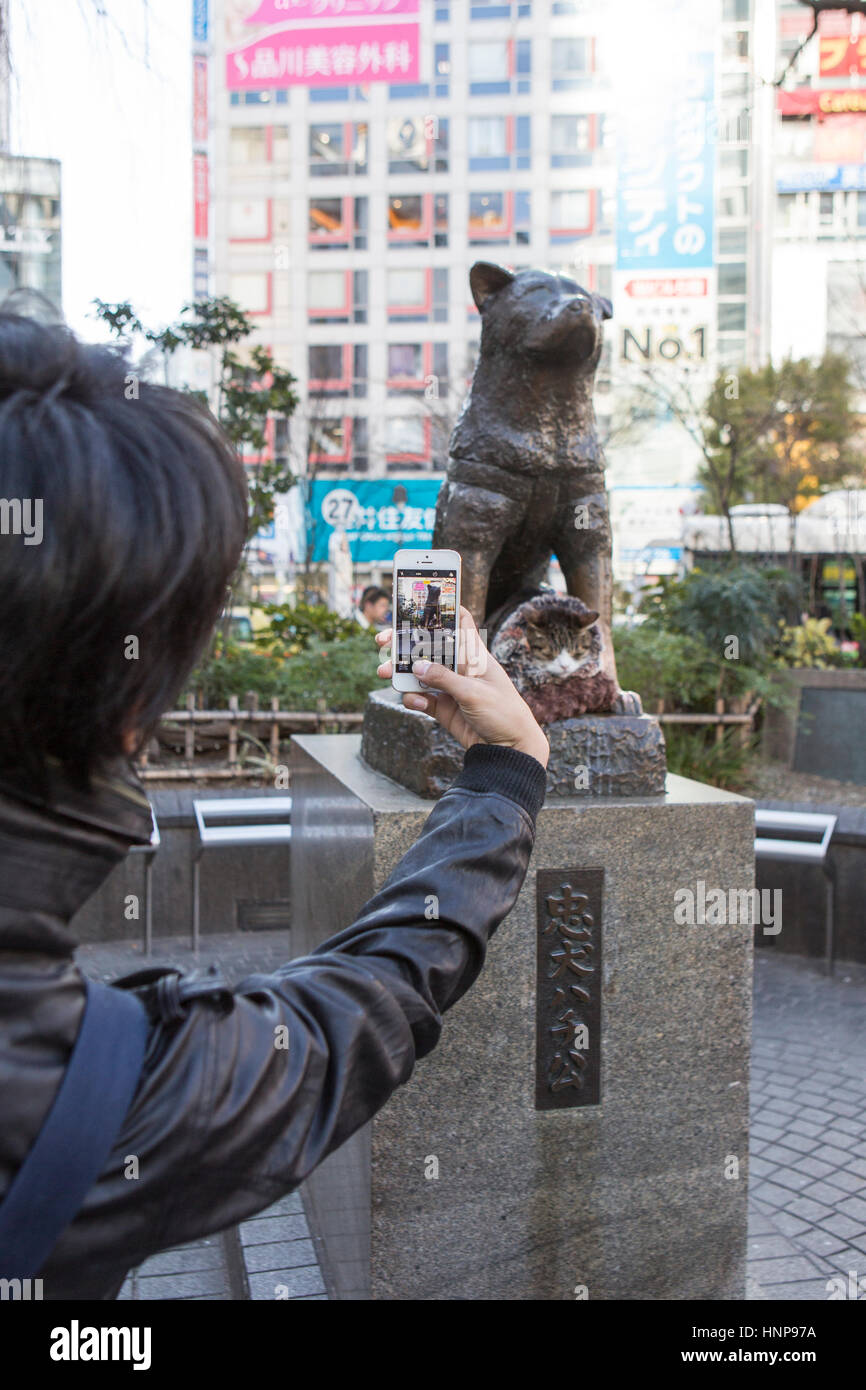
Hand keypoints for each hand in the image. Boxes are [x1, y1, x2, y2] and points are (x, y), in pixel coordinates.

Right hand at [375, 606, 548, 767]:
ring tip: (384, 672)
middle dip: (405, 644)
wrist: (508, 750)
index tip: (419, 603)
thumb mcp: (473, 692)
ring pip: (419, 674)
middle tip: (383, 641)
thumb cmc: (503, 713)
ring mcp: (449, 688)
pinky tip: (415, 702)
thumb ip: (444, 678)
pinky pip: (420, 698)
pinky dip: (413, 699)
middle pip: (429, 648)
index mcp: (474, 655)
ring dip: (401, 672)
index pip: (459, 624)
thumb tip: (416, 667)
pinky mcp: (443, 708)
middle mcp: (460, 668)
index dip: (442, 611)